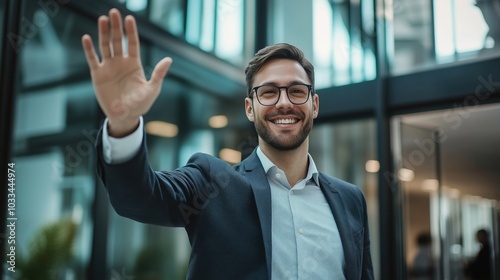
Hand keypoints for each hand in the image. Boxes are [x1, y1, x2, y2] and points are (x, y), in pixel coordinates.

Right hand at [81, 8, 171, 136]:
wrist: (125, 117)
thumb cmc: (140, 104)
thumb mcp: (152, 90)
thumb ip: (159, 74)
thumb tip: (169, 59)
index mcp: (134, 64)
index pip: (132, 43)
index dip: (131, 31)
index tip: (129, 18)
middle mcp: (120, 62)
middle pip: (117, 41)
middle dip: (116, 27)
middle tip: (113, 12)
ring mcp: (109, 67)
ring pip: (105, 46)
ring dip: (103, 33)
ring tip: (103, 19)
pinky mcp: (98, 75)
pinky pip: (93, 59)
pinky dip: (89, 49)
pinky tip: (87, 38)